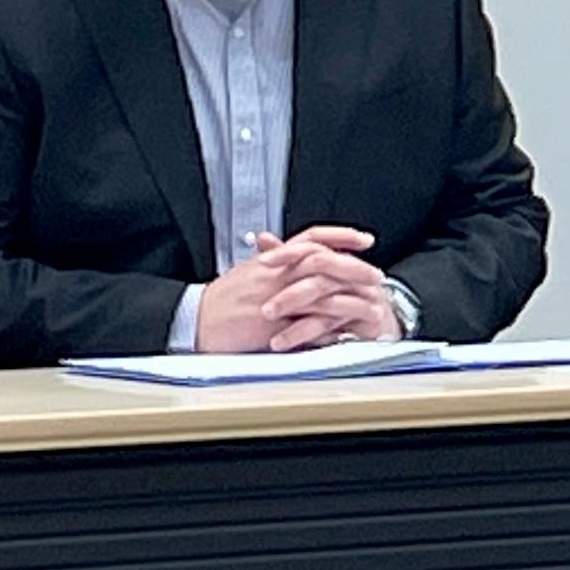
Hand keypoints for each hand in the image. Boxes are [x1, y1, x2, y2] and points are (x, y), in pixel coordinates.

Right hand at [192, 227, 396, 352]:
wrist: (193, 320)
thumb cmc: (221, 299)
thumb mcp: (249, 272)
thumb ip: (277, 261)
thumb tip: (297, 252)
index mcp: (272, 262)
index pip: (312, 239)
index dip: (341, 236)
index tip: (366, 239)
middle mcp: (276, 276)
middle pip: (324, 264)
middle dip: (355, 268)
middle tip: (377, 275)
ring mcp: (274, 301)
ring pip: (321, 295)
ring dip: (350, 301)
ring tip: (372, 306)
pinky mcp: (270, 328)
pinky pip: (307, 328)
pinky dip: (330, 331)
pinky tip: (348, 333)